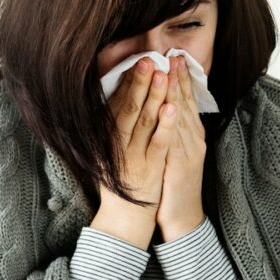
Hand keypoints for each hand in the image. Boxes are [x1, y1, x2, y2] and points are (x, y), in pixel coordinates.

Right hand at [93, 56, 177, 249]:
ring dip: (154, 96)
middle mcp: (118, 146)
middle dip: (141, 82)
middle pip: (131, 108)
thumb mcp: (108, 156)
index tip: (136, 62)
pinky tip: (171, 107)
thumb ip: (110, 132)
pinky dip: (165, 125)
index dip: (128, 82)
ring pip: (145, 121)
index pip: (118, 105)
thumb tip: (113, 102)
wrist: (124, 220)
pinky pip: (159, 143)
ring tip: (162, 73)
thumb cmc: (119, 185)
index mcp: (108, 140)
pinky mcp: (152, 169)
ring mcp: (136, 157)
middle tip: (149, 59)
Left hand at [154, 53, 207, 242]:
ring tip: (170, 73)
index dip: (181, 80)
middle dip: (179, 80)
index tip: (174, 59)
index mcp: (191, 137)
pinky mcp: (181, 167)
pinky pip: (175, 142)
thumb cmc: (175, 187)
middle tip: (174, 56)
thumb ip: (172, 132)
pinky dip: (172, 124)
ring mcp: (189, 153)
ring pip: (181, 119)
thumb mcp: (175, 154)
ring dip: (175, 95)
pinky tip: (169, 110)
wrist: (183, 219)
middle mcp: (193, 141)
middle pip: (185, 105)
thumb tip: (164, 109)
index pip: (185, 102)